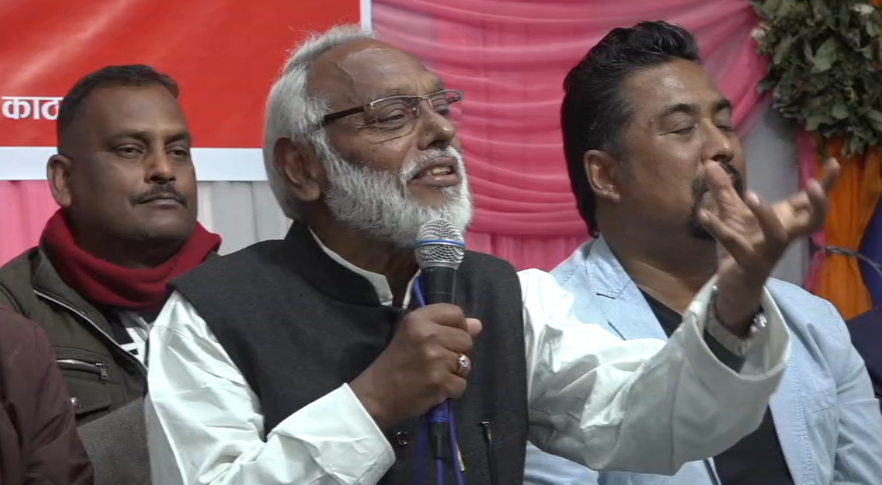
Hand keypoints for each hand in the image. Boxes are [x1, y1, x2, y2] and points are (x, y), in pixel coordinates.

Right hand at [350, 304, 482, 429]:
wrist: (377, 395)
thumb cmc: (396, 363)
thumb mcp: (414, 336)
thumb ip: (445, 327)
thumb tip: (477, 325)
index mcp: (419, 319)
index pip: (456, 313)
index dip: (456, 327)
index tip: (443, 339)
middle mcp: (428, 335)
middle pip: (466, 339)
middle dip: (456, 352)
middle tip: (435, 361)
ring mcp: (435, 359)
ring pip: (466, 363)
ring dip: (454, 373)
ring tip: (434, 375)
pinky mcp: (440, 381)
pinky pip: (462, 384)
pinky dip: (451, 390)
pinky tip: (434, 389)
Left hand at [699, 158, 839, 333]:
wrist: (734, 286)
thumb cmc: (742, 245)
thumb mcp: (732, 213)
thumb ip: (724, 189)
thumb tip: (709, 162)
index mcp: (786, 222)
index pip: (811, 203)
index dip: (827, 184)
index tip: (834, 163)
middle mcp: (783, 237)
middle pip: (812, 222)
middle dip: (818, 204)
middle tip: (814, 184)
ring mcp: (767, 252)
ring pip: (776, 235)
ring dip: (765, 214)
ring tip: (751, 193)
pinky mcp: (748, 264)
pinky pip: (735, 245)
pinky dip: (718, 228)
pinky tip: (703, 213)